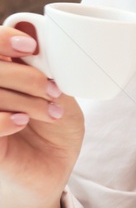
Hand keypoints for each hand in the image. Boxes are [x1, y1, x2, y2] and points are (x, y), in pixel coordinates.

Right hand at [0, 24, 85, 207]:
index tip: (30, 48)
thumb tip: (40, 43)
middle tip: (52, 91)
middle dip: (24, 76)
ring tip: (50, 112)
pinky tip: (22, 123)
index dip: (3, 39)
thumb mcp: (59, 93)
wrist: (51, 168)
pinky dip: (3, 119)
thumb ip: (46, 69)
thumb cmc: (55, 127)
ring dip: (23, 100)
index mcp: (3, 71)